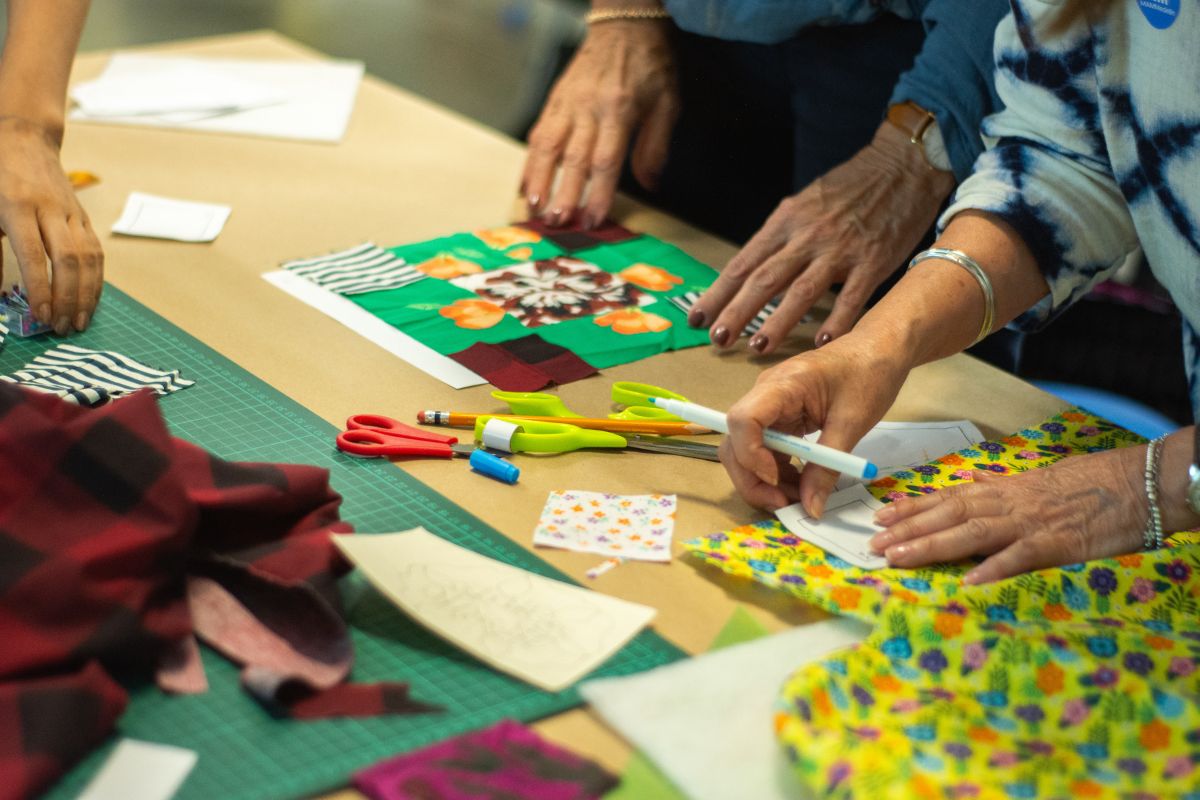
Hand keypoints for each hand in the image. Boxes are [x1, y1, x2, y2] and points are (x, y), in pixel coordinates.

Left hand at [0, 115, 102, 332]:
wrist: (23, 138)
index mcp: (18, 206)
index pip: (35, 255)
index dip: (40, 288)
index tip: (41, 315)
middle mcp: (51, 210)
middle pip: (67, 260)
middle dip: (68, 298)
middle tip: (63, 327)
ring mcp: (72, 213)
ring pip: (88, 258)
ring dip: (87, 294)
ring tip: (81, 321)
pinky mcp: (83, 217)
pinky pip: (96, 252)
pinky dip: (96, 279)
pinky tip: (92, 300)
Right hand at [520, 19, 678, 227]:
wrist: (624, 24)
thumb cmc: (649, 64)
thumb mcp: (668, 102)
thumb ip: (656, 146)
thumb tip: (650, 185)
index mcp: (619, 110)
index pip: (605, 160)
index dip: (598, 193)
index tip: (592, 220)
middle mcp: (588, 108)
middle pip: (572, 158)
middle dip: (562, 193)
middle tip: (556, 222)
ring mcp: (567, 103)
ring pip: (546, 145)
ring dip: (537, 180)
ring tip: (532, 208)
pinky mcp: (554, 100)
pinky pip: (538, 133)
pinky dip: (530, 161)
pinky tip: (525, 184)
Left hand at [690, 122, 953, 352]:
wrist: (901, 165)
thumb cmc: (849, 187)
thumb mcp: (804, 204)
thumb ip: (780, 238)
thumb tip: (750, 274)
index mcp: (786, 221)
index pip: (743, 263)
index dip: (718, 293)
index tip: (696, 318)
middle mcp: (807, 236)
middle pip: (764, 279)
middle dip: (737, 311)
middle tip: (718, 338)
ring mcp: (841, 249)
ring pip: (802, 290)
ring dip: (779, 321)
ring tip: (758, 345)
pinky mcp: (873, 261)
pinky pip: (852, 297)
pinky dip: (837, 321)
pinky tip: (822, 344)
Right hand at [721, 334, 908, 512]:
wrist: (879, 349)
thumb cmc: (869, 372)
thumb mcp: (853, 423)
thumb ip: (827, 467)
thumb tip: (811, 507)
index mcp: (783, 385)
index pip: (742, 420)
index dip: (751, 455)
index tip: (777, 479)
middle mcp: (766, 394)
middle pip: (735, 442)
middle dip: (752, 479)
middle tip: (784, 504)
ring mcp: (770, 406)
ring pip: (745, 450)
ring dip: (764, 480)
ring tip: (798, 498)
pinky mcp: (780, 417)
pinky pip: (766, 449)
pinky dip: (778, 471)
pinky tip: (801, 483)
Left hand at [868, 447, 1147, 583]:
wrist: (1128, 485)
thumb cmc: (1079, 486)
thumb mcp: (1031, 481)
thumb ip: (997, 485)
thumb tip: (970, 480)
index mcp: (998, 491)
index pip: (944, 499)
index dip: (909, 508)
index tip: (878, 518)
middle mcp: (1004, 503)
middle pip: (947, 516)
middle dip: (907, 530)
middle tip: (874, 545)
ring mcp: (1026, 523)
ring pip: (970, 533)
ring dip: (932, 545)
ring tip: (900, 558)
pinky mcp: (1053, 543)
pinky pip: (1018, 557)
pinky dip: (992, 567)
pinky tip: (968, 581)